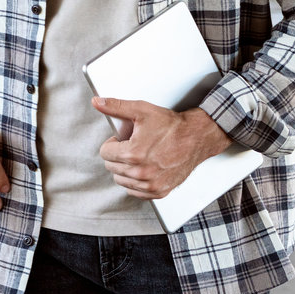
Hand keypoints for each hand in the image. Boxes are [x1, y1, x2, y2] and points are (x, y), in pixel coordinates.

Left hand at [93, 98, 230, 199]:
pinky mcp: (159, 191)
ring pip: (121, 180)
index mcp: (133, 153)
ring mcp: (150, 184)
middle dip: (118, 155)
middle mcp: (141, 172)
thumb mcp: (141, 110)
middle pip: (111, 167)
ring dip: (125, 169)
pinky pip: (135, 192)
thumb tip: (97, 102)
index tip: (123, 140)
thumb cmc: (171, 125)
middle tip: (134, 146)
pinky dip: (136, 182)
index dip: (113, 143)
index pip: (104, 153)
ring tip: (140, 156)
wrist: (196, 138)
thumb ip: (116, 107)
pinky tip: (145, 168)